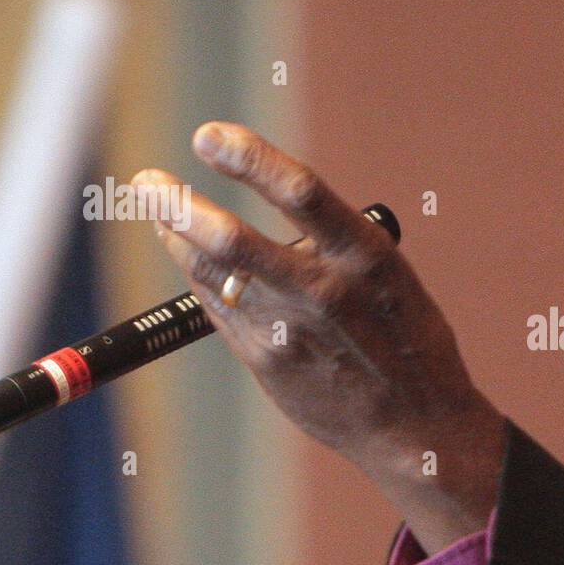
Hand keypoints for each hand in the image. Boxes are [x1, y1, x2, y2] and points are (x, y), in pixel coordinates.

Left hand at [134, 121, 504, 550]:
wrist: (416, 428)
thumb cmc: (408, 342)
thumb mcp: (390, 277)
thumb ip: (334, 247)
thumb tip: (270, 213)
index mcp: (366, 255)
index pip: (298, 189)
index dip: (247, 156)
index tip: (208, 136)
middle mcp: (323, 289)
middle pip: (230, 237)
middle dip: (178, 203)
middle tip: (147, 182)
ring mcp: (289, 330)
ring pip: (211, 272)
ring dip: (176, 236)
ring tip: (161, 213)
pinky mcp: (266, 362)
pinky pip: (218, 308)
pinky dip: (200, 278)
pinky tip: (192, 260)